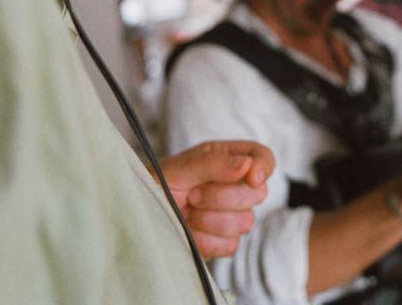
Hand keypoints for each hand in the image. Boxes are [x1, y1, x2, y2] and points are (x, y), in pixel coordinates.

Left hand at [160, 140, 274, 257]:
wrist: (138, 216)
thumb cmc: (155, 184)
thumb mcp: (178, 168)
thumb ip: (213, 164)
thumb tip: (247, 165)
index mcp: (226, 159)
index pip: (262, 157)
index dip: (263, 167)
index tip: (252, 177)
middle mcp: (233, 185)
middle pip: (258, 193)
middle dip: (221, 197)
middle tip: (192, 194)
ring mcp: (231, 214)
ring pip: (245, 222)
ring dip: (209, 219)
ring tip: (187, 212)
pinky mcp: (224, 241)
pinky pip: (230, 245)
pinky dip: (205, 240)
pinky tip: (189, 231)